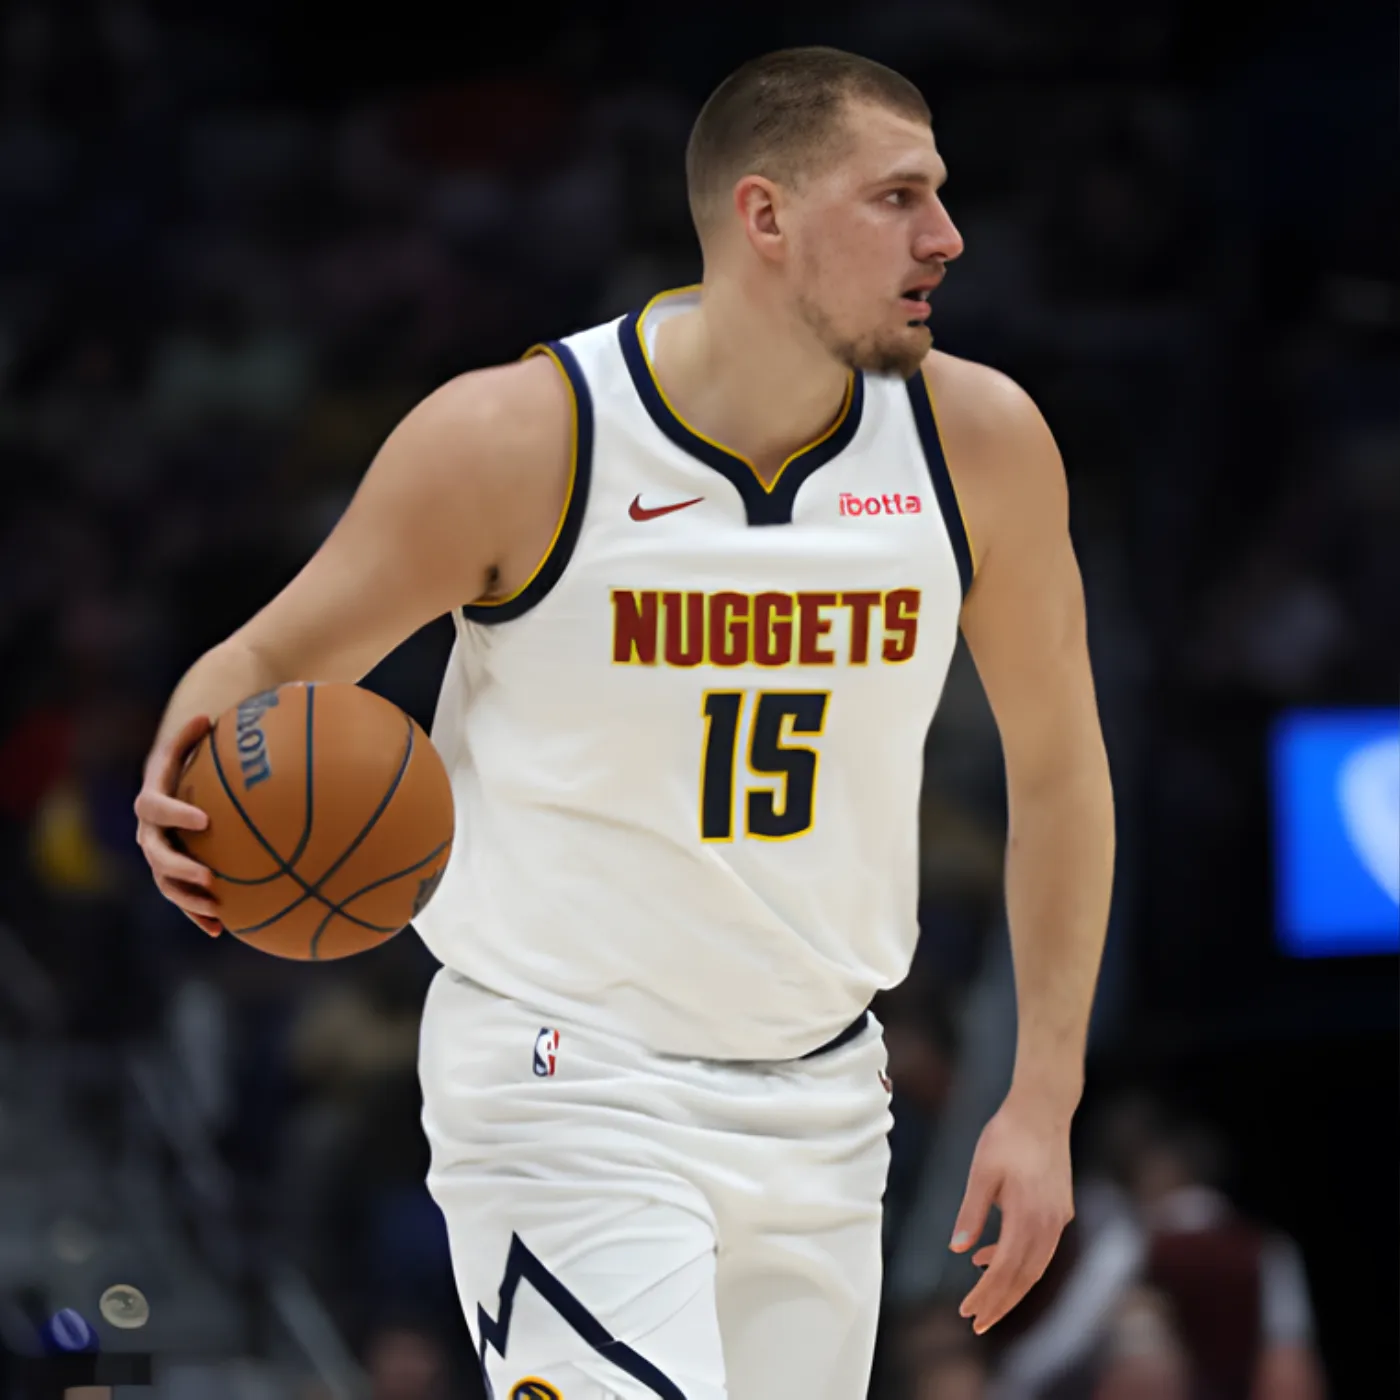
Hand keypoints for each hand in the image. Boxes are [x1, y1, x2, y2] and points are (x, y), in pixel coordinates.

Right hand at [134, 714, 221, 936]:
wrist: (171, 790)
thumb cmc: (186, 762)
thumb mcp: (186, 747)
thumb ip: (191, 736)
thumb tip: (206, 716)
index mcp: (151, 800)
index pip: (155, 806)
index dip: (175, 813)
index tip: (204, 819)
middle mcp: (147, 832)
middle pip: (155, 854)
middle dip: (180, 868)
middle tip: (209, 876)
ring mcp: (157, 857)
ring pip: (165, 883)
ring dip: (188, 899)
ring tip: (216, 908)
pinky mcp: (171, 876)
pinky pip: (182, 899)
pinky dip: (198, 915)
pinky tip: (222, 930)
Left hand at [949, 1093, 1074, 1333]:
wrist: (1043, 1108)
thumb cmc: (1007, 1135)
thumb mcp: (981, 1171)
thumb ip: (971, 1212)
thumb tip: (957, 1250)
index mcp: (1028, 1216)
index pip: (1005, 1270)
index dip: (987, 1295)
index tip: (968, 1312)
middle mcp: (1049, 1224)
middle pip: (1024, 1277)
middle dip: (1000, 1303)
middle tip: (977, 1323)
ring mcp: (1059, 1217)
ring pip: (1035, 1265)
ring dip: (1010, 1285)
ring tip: (983, 1297)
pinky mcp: (1061, 1208)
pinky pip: (1041, 1247)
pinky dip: (1019, 1259)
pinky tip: (991, 1255)